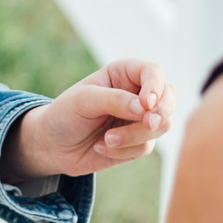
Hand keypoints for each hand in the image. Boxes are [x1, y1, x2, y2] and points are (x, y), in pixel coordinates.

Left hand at [2, 60, 172, 181]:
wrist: (53, 145)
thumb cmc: (65, 114)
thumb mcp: (83, 100)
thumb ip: (114, 100)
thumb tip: (145, 107)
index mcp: (124, 73)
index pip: (153, 72)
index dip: (155, 86)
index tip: (146, 104)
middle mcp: (137, 94)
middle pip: (169, 97)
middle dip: (161, 112)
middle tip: (148, 124)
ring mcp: (140, 119)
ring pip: (162, 125)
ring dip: (135, 136)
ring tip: (106, 139)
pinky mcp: (138, 142)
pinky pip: (145, 147)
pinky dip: (124, 150)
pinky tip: (100, 147)